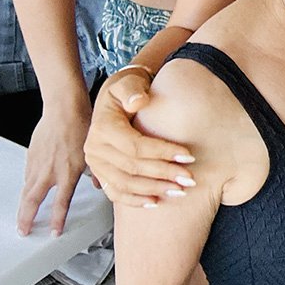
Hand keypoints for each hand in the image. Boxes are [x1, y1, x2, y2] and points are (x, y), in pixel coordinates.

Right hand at [17, 98, 91, 235]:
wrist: (65, 109)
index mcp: (67, 173)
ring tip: (22, 218)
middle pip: (32, 202)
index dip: (57, 220)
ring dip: (23, 206)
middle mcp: (49, 172)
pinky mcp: (31, 155)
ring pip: (27, 190)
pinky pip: (27, 175)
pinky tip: (28, 190)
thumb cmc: (82, 126)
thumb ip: (97, 172)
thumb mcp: (95, 152)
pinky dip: (27, 186)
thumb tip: (100, 185)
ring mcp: (37, 164)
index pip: (60, 204)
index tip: (54, 233)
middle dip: (26, 219)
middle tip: (24, 231)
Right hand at [84, 70, 195, 205]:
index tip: (188, 157)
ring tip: (179, 191)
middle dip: (163, 174)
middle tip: (190, 179)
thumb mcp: (128, 82)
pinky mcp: (100, 174)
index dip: (163, 153)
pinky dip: (135, 200)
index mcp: (103, 128)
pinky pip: (115, 192)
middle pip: (132, 168)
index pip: (136, 146)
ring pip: (124, 184)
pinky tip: (155, 202)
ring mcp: (96, 164)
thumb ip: (132, 89)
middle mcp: (95, 149)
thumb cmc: (126, 89)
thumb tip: (138, 102)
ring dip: (153, 190)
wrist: (114, 98)